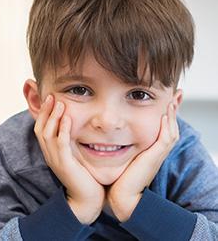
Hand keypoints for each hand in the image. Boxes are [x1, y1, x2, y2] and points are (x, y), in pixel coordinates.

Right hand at [34, 95, 104, 224]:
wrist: (86, 198)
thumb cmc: (83, 175)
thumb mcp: (74, 155)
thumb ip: (70, 143)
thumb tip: (74, 126)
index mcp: (51, 152)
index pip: (41, 129)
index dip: (43, 114)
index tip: (50, 99)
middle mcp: (49, 155)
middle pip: (40, 129)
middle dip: (45, 112)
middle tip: (52, 96)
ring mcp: (56, 160)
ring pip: (48, 134)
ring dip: (53, 117)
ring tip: (59, 103)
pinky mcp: (65, 164)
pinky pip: (61, 144)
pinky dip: (63, 130)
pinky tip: (68, 119)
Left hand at [107, 103, 178, 221]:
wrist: (122, 195)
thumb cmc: (121, 177)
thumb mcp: (126, 157)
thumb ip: (125, 147)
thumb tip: (115, 135)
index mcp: (152, 151)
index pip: (164, 129)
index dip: (168, 116)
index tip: (167, 101)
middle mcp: (158, 152)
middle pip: (172, 128)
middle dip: (174, 111)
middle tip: (176, 95)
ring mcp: (158, 155)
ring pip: (171, 132)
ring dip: (173, 116)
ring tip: (172, 101)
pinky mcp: (154, 158)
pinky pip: (165, 140)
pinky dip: (166, 128)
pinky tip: (164, 116)